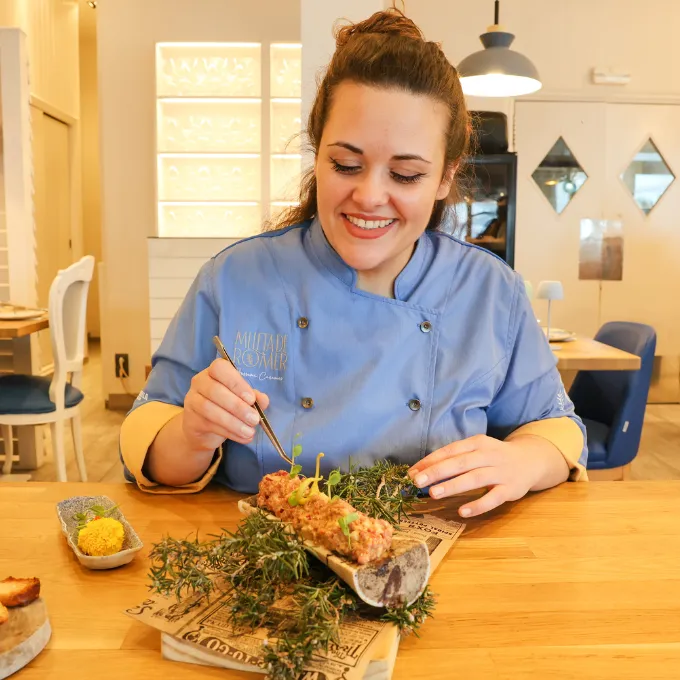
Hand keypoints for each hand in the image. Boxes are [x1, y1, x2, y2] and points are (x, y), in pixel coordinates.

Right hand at [182, 358, 268, 453]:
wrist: (205, 430)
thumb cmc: (227, 408)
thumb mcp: (242, 400)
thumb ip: (254, 397)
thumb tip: (263, 399)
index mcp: (214, 372)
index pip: (220, 368)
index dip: (236, 382)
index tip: (251, 398)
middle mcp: (199, 382)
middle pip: (215, 390)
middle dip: (237, 406)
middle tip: (254, 419)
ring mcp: (192, 400)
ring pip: (210, 409)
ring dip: (233, 422)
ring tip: (249, 431)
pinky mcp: (191, 420)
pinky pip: (209, 425)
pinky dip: (229, 432)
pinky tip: (242, 437)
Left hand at [408, 435, 546, 517]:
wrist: (531, 460)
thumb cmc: (495, 456)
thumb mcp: (477, 450)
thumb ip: (454, 458)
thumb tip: (422, 470)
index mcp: (477, 443)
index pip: (450, 450)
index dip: (430, 460)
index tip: (412, 471)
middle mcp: (488, 455)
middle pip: (460, 463)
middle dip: (437, 472)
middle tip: (416, 481)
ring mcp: (500, 472)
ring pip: (474, 478)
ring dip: (453, 486)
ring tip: (433, 493)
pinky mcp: (510, 489)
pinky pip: (492, 498)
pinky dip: (477, 505)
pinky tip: (462, 511)